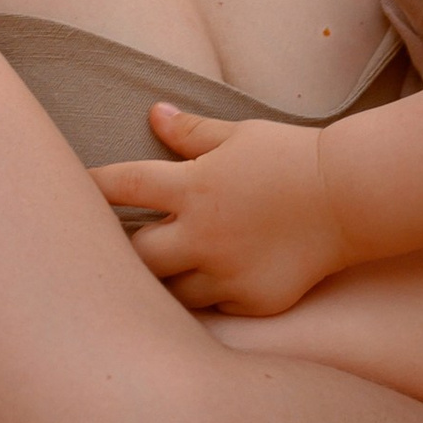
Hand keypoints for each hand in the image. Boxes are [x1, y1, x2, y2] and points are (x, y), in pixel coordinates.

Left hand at [91, 104, 347, 315]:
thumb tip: (154, 113)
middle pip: (134, 255)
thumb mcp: (240, 136)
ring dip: (162, 282)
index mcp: (193, 186)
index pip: (121, 186)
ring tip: (154, 278)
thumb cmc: (293, 157)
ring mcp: (227, 273)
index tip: (71, 190)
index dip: (89, 187)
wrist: (352, 197)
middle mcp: (203, 234)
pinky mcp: (252, 300)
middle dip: (121, 253)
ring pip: (170, 292)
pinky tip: (205, 290)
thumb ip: (192, 133)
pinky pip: (213, 309)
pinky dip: (207, 299)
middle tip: (113, 252)